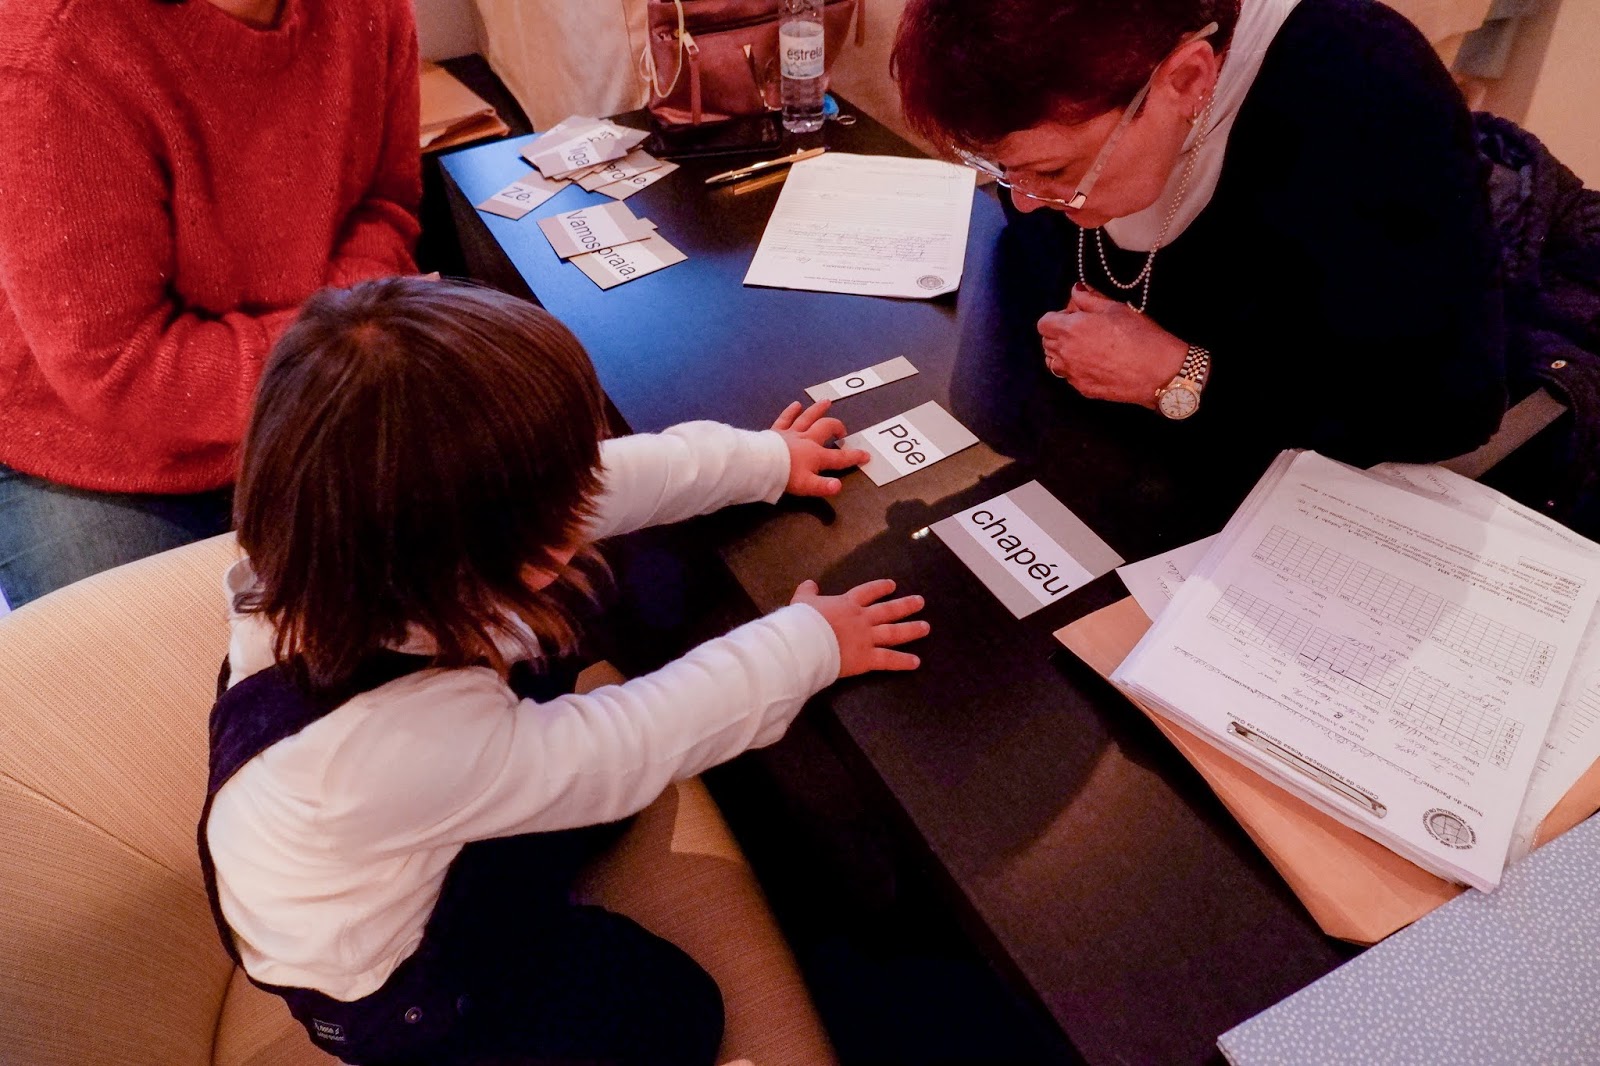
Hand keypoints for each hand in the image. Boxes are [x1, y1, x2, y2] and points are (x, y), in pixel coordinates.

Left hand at [772, 399, 870, 496]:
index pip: (840, 458)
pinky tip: (796, 404)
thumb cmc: (786, 476)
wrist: (762, 464)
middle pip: (825, 428)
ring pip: (808, 417)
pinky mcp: (777, 431)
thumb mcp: (808, 486)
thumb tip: (839, 486)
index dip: (854, 456)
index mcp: (817, 455)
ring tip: (826, 402)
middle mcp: (807, 440)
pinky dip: (791, 411)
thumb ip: (824, 486)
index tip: (866, 455)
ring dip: (818, 410)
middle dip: (836, 427)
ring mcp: (792, 433)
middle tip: (842, 431)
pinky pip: (785, 418)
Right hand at [791, 578, 927, 676]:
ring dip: (911, 629)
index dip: (880, 588)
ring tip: (925, 627)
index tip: (891, 585)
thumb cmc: (802, 621)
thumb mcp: (802, 600)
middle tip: (920, 602)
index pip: (867, 592)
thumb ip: (808, 592)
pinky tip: (916, 662)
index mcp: (847, 604)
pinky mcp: (866, 658)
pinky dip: (903, 661)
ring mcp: (866, 638)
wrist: (805, 641)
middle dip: (905, 605)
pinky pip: (888, 659)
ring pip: (893, 632)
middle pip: (888, 610)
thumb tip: (810, 583)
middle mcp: (862, 619)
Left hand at [1037, 284, 1187, 407]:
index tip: (1073, 316)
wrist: (1158, 371)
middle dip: (1059, 333)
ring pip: (1053, 362)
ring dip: (1062, 353)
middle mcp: (1066, 353)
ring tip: (1085, 348)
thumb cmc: (1140, 335)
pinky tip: (1096, 363)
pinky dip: (1075, 369)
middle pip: (1047, 342)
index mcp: (1071, 329)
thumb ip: (1089, 298)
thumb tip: (1076, 290)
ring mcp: (1073, 374)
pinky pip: (1069, 377)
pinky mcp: (1083, 389)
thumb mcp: (1116, 308)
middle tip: (1082, 330)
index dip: (1057, 317)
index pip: (1043, 323)